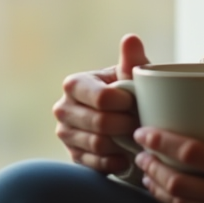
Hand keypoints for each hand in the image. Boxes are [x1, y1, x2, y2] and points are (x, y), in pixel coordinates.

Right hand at [52, 34, 149, 173]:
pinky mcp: (73, 156)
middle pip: (100, 123)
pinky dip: (115, 162)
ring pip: (98, 144)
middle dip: (126, 124)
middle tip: (140, 123)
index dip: (125, 103)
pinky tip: (126, 156)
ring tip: (135, 137)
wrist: (128, 121)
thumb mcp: (134, 76)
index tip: (137, 103)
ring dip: (122, 143)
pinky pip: (95, 164)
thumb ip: (132, 60)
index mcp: (75, 84)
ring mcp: (65, 134)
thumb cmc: (131, 93)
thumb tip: (131, 38)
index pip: (101, 98)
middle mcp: (63, 108)